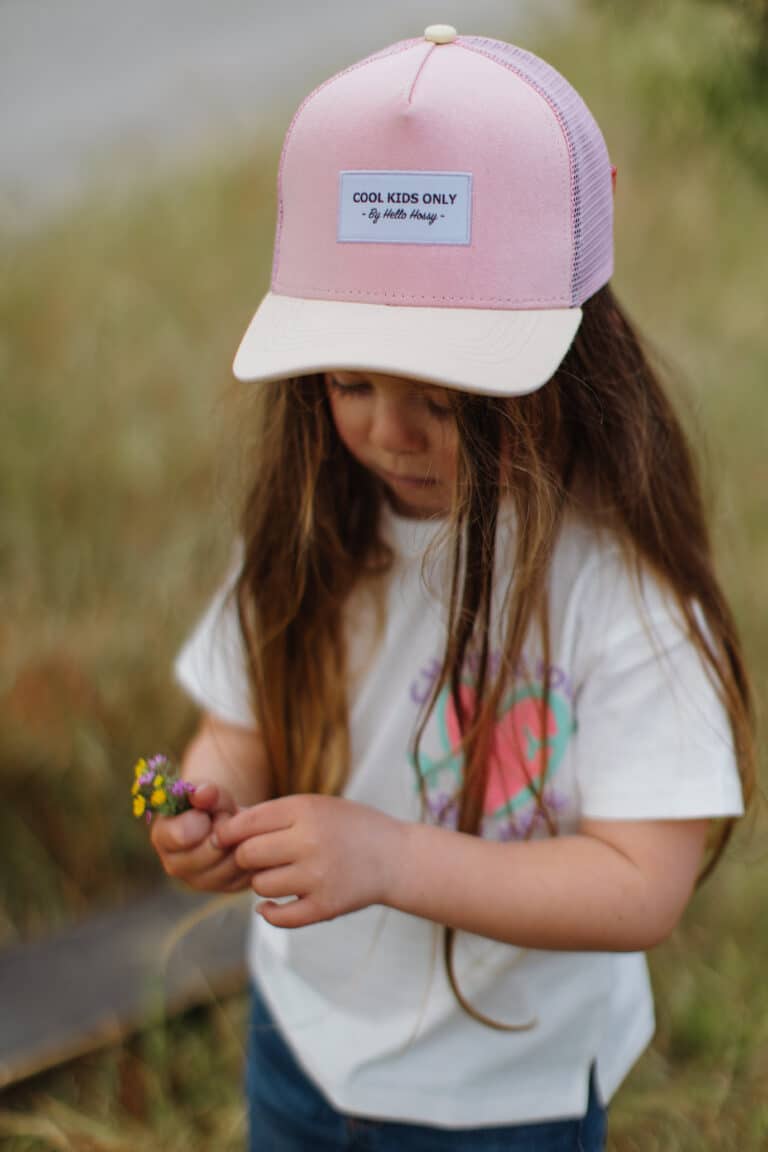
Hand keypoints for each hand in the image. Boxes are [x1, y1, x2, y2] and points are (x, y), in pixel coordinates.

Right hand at [150, 780, 249, 892]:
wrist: (224, 819)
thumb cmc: (209, 802)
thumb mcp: (205, 790)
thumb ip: (203, 791)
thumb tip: (204, 793)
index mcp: (163, 838)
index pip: (181, 836)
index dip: (201, 819)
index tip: (206, 812)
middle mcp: (176, 866)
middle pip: (211, 852)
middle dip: (226, 828)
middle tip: (228, 816)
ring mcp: (202, 881)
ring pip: (233, 863)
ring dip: (241, 840)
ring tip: (237, 827)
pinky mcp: (229, 887)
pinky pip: (249, 870)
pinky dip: (254, 852)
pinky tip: (248, 839)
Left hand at [214, 795, 402, 927]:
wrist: (396, 857)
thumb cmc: (349, 826)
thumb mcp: (316, 806)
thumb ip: (273, 814)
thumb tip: (223, 828)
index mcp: (307, 810)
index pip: (248, 823)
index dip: (229, 832)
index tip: (225, 839)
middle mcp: (311, 842)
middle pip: (249, 855)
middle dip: (246, 858)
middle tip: (257, 858)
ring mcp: (319, 877)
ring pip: (260, 886)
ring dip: (262, 882)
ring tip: (279, 875)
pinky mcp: (326, 907)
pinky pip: (279, 917)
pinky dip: (269, 912)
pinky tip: (270, 906)